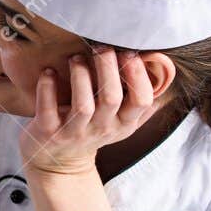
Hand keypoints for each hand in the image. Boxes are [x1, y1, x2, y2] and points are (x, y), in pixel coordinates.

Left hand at [19, 48, 156, 176]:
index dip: (138, 76)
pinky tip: (48, 72)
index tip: (130, 53)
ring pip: (83, 105)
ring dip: (80, 76)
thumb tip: (164, 76)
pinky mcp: (48, 132)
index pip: (141, 101)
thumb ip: (139, 105)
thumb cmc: (91, 132)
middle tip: (102, 47)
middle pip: (111, 98)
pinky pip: (48, 108)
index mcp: (123, 123)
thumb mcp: (120, 124)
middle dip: (108, 69)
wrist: (58, 162)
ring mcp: (74, 132)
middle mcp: (101, 128)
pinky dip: (47, 88)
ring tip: (76, 57)